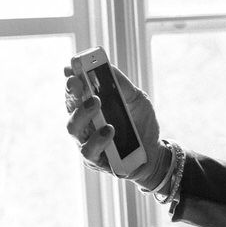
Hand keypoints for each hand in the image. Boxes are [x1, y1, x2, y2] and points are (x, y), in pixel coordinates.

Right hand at [64, 64, 164, 186]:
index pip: (76, 92)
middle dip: (72, 93)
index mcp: (92, 107)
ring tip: (96, 102)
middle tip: (77, 81)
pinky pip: (89, 151)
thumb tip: (108, 67)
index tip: (70, 67)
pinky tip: (109, 130)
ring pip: (73, 128)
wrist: (154, 151)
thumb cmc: (141, 123)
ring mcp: (87, 141)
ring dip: (82, 113)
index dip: (71, 80)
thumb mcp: (137, 99)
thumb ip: (122, 85)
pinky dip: (97, 139)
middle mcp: (85, 123)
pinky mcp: (94, 160)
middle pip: (70, 107)